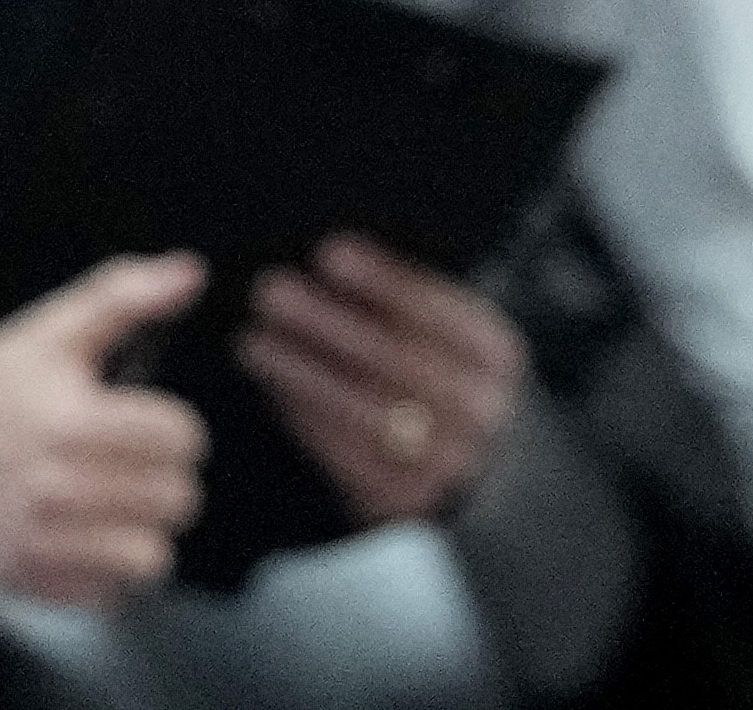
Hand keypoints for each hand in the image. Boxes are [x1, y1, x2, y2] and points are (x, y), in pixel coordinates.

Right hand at [0, 252, 209, 610]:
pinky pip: (102, 593)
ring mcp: (35, 540)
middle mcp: (55, 488)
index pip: (181, 440)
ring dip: (145, 531)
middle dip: (168, 479)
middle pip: (175, 501)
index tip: (155, 424)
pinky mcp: (19, 575)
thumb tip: (190, 273)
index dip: (179, 428)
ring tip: (124, 506)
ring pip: (148, 557)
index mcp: (73, 423)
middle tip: (141, 466)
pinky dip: (106, 571)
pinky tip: (91, 537)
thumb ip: (125, 294)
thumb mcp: (53, 330)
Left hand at [241, 235, 523, 528]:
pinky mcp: (404, 499)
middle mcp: (480, 408)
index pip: (434, 309)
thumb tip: (336, 263)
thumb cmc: (462, 386)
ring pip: (361, 409)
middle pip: (392, 358)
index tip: (328, 252)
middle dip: (326, 321)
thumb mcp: (468, 344)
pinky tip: (274, 389)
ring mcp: (444, 460)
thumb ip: (419, 313)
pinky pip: (344, 453)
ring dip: (300, 373)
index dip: (381, 279)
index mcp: (499, 355)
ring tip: (253, 341)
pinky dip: (304, 418)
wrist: (497, 476)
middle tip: (270, 292)